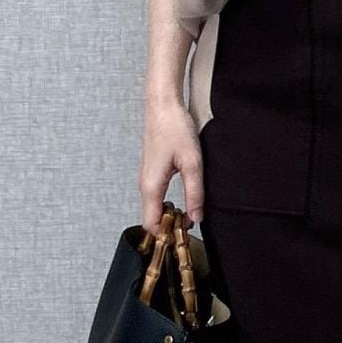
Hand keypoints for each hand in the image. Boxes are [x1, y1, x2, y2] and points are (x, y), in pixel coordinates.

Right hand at [140, 96, 202, 229]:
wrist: (162, 105)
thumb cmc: (174, 128)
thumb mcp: (192, 162)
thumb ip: (194, 192)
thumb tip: (196, 217)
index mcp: (151, 186)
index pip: (151, 225)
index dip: (166, 235)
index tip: (184, 238)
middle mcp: (144, 185)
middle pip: (152, 219)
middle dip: (169, 228)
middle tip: (191, 227)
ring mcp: (146, 178)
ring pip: (154, 208)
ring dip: (169, 216)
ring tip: (190, 216)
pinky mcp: (151, 172)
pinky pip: (156, 198)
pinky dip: (167, 205)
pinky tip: (184, 201)